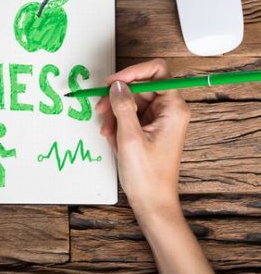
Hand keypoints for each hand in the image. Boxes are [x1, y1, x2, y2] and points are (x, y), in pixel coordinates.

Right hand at [96, 59, 189, 218]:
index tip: (112, 82)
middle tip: (101, 108)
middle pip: (139, 86)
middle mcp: (169, 111)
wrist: (152, 201)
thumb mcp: (129, 137)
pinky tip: (112, 137)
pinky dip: (117, 122)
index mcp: (173, 109)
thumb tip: (117, 85)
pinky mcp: (149, 128)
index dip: (132, 72)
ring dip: (114, 112)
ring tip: (106, 129)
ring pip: (131, 100)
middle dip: (117, 96)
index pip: (156, 72)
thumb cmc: (148, 175)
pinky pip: (129, 114)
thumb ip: (122, 106)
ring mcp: (159, 120)